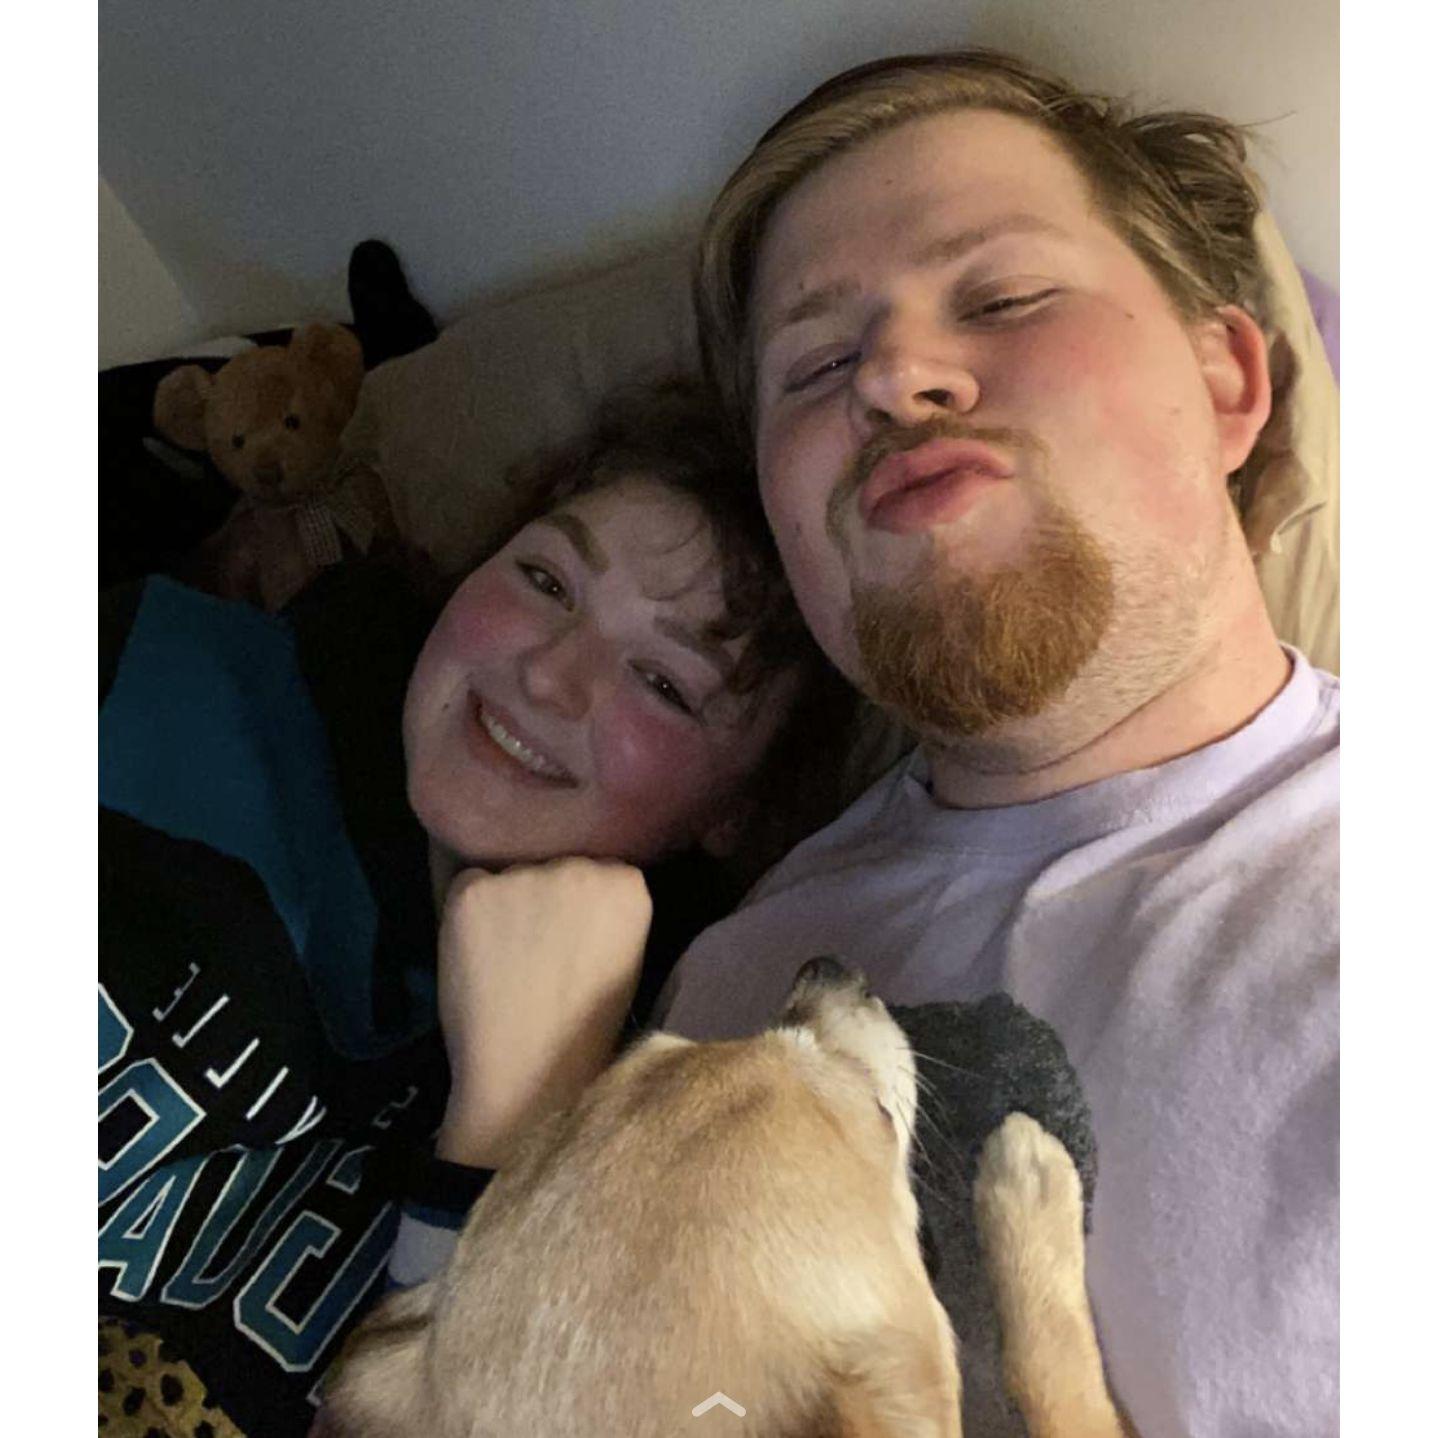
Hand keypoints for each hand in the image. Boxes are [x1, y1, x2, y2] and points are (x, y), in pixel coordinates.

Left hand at [434, 857, 651, 1168]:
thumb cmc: (583, 1028)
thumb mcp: (622, 956)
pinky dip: (468, 917)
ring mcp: (525, 875)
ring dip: (506, 905)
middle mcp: (580, 866)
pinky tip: (479, 956)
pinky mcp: (475, 890)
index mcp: (628, 884)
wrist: (529, 1075)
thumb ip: (604, 911)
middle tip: (539, 950)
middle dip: (544, 895)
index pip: (598, 868)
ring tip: (507, 959)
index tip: (574, 937)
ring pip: (509, 876)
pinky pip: (468, 888)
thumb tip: (572, 890)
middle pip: (553, 863)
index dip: (579, 904)